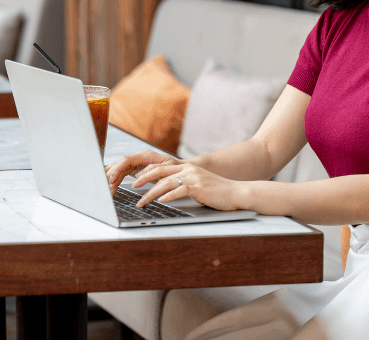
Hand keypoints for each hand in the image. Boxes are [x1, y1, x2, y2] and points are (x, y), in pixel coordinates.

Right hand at [105, 149, 178, 195]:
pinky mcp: (135, 169)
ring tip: (110, 190)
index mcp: (145, 155)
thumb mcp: (167, 169)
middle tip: (108, 188)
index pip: (126, 160)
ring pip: (119, 168)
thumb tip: (138, 176)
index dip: (118, 169)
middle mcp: (139, 157)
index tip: (112, 179)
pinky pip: (122, 172)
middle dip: (112, 175)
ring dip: (113, 179)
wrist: (179, 168)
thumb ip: (153, 171)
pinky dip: (116, 179)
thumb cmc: (174, 168)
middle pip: (120, 164)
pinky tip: (111, 185)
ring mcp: (136, 163)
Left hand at [133, 163, 247, 211]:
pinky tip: (161, 201)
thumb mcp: (197, 185)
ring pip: (166, 183)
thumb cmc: (217, 192)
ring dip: (151, 193)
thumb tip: (166, 193)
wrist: (236, 192)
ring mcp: (193, 177)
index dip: (147, 173)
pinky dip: (168, 196)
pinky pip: (179, 190)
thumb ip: (183, 185)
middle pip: (160, 172)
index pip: (161, 168)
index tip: (135, 180)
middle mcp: (188, 170)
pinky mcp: (198, 187)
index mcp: (187, 168)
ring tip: (142, 202)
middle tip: (132, 188)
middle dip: (143, 180)